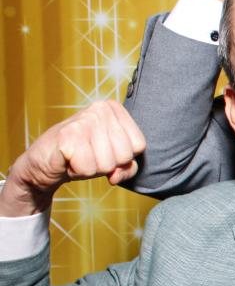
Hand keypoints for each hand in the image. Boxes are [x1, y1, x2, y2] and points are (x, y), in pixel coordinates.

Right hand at [0, 101, 145, 216]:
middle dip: (106, 165)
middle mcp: (101, 109)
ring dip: (91, 169)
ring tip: (78, 157)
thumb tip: (115, 176)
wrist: (44, 161)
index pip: (139, 146)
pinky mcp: (68, 135)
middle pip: (124, 156)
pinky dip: (77, 171)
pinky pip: (88, 169)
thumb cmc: (82, 156)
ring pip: (107, 165)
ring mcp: (85, 120)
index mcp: (115, 109)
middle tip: (88, 155)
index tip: (104, 151)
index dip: (123, 158)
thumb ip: (127, 168)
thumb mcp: (113, 161)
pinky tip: (68, 160)